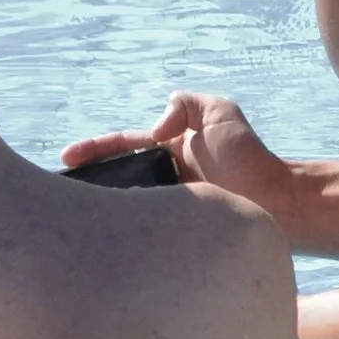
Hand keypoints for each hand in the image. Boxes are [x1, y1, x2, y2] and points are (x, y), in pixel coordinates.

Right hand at [61, 91, 294, 217]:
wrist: (278, 203)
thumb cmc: (248, 157)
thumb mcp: (219, 111)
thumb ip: (185, 103)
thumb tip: (155, 128)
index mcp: (171, 149)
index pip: (124, 145)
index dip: (94, 149)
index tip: (67, 158)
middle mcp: (166, 177)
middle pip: (118, 174)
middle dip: (88, 179)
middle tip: (61, 190)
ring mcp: (170, 208)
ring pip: (126, 205)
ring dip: (101, 207)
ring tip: (75, 215)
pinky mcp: (176, 234)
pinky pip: (143, 229)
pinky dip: (123, 230)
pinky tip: (106, 234)